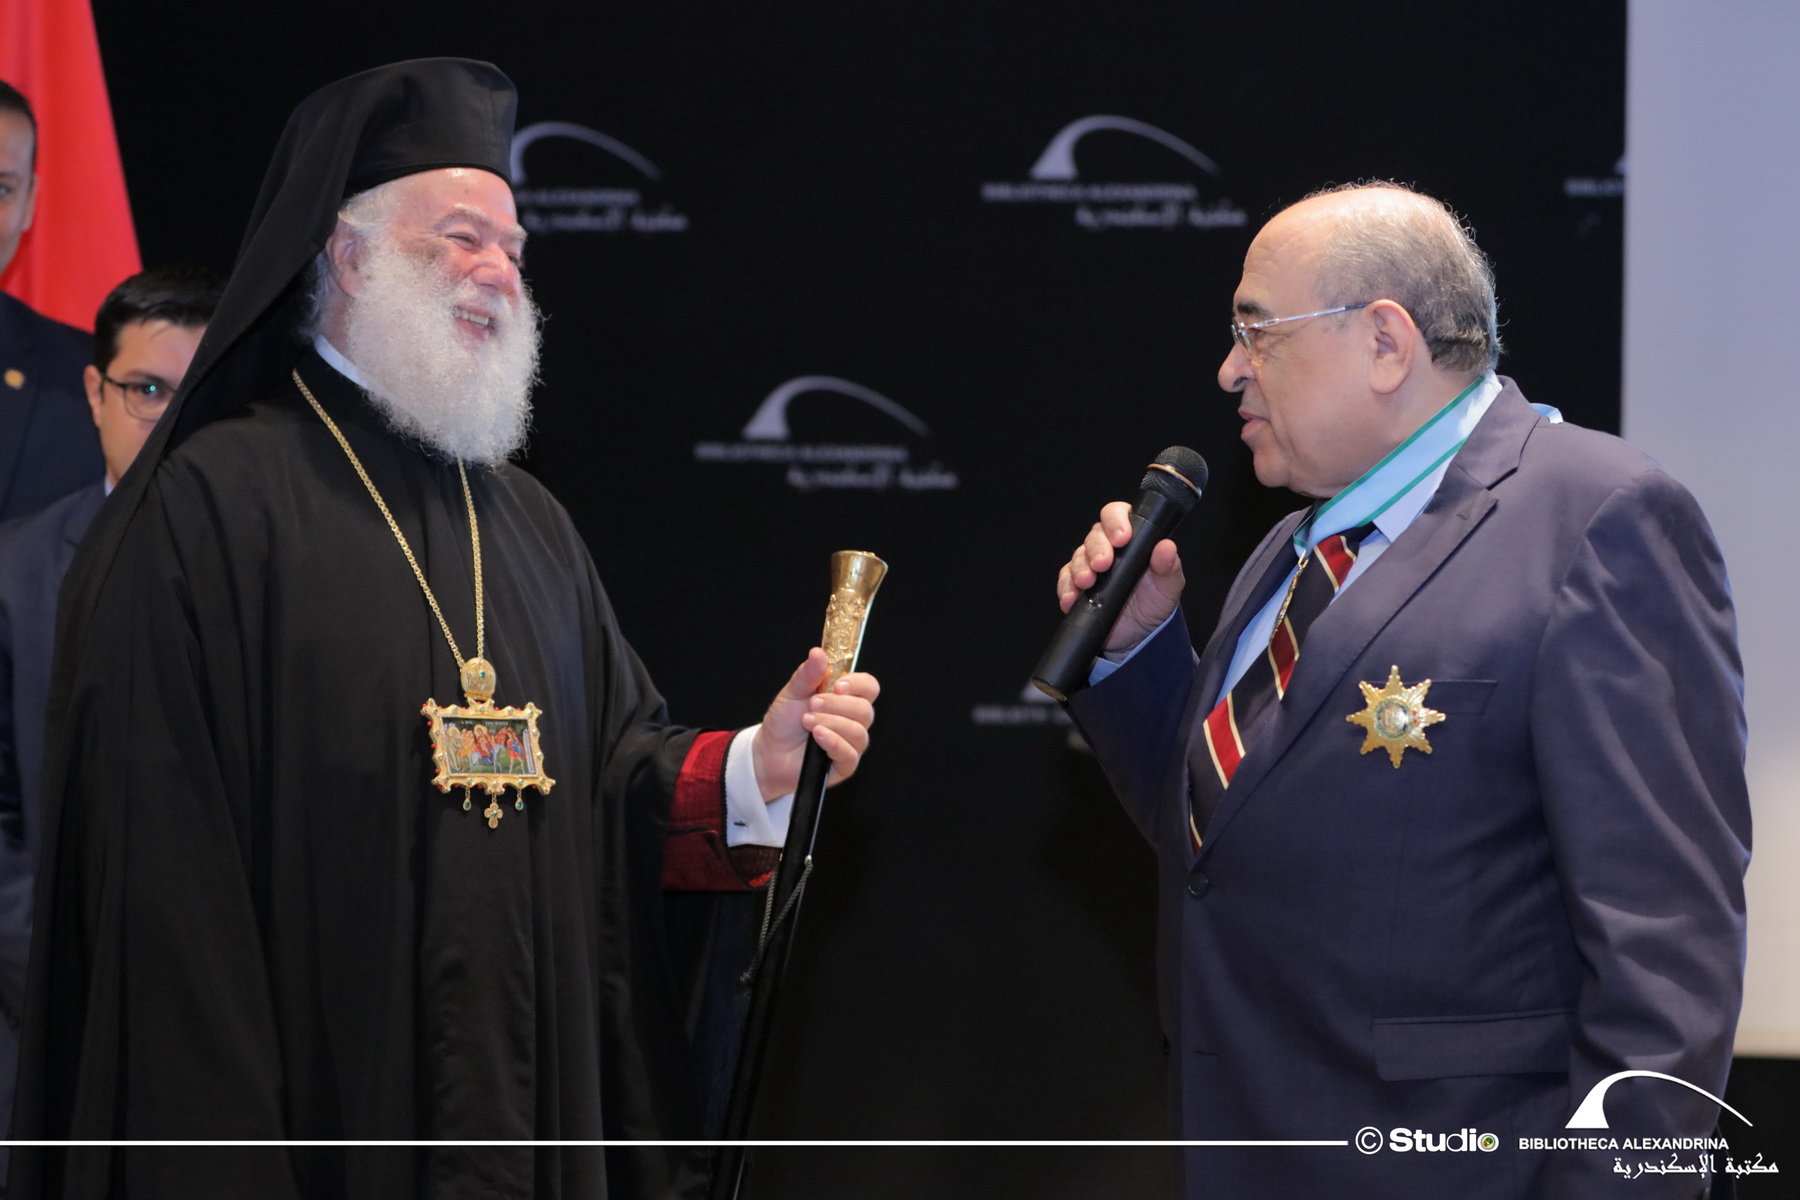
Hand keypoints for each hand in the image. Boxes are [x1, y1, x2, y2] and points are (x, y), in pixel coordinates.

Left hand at [750, 648, 880, 800]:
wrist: (769, 753)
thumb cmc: (784, 723)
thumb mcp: (791, 694)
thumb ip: (807, 675)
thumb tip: (818, 652)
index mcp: (845, 699)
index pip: (869, 687)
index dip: (858, 684)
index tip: (838, 685)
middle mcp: (853, 720)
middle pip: (865, 709)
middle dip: (837, 705)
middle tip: (812, 704)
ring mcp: (851, 743)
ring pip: (858, 731)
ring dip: (831, 723)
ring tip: (806, 721)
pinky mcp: (844, 765)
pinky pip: (850, 754)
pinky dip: (834, 742)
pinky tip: (817, 737)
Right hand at [1056, 500, 1185, 658]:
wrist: (1138, 633)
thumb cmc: (1154, 601)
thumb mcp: (1169, 586)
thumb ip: (1169, 566)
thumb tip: (1167, 547)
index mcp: (1131, 538)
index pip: (1117, 515)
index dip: (1116, 521)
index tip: (1122, 538)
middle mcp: (1107, 547)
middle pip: (1094, 536)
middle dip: (1097, 549)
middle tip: (1103, 564)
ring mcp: (1089, 566)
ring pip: (1078, 557)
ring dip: (1080, 568)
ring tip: (1087, 582)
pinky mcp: (1075, 586)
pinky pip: (1065, 581)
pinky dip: (1066, 588)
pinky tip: (1072, 597)